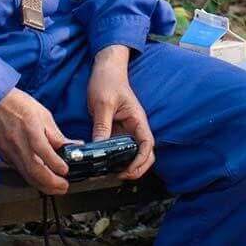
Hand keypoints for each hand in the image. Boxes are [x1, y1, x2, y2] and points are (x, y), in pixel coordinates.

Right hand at [0, 88, 74, 194]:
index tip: (66, 170)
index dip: (56, 164)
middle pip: (34, 171)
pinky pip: (20, 172)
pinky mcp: (5, 156)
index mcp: (30, 130)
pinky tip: (41, 181)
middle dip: (51, 183)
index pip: (44, 152)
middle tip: (64, 186)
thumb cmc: (19, 105)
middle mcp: (19, 144)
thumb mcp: (44, 115)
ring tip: (56, 188)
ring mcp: (10, 152)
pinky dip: (32, 179)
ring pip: (26, 175)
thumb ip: (56, 135)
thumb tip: (72, 146)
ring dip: (42, 186)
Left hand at [87, 45, 154, 180]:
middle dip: (136, 168)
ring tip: (110, 173)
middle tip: (120, 176)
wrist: (105, 68)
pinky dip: (114, 158)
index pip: (147, 144)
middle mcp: (135, 126)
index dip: (141, 160)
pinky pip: (118, 148)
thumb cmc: (108, 80)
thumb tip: (99, 148)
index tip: (129, 170)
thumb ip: (102, 126)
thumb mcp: (103, 103)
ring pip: (131, 152)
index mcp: (137, 119)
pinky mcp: (116, 129)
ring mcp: (126, 129)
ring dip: (125, 165)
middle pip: (144, 153)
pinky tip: (104, 163)